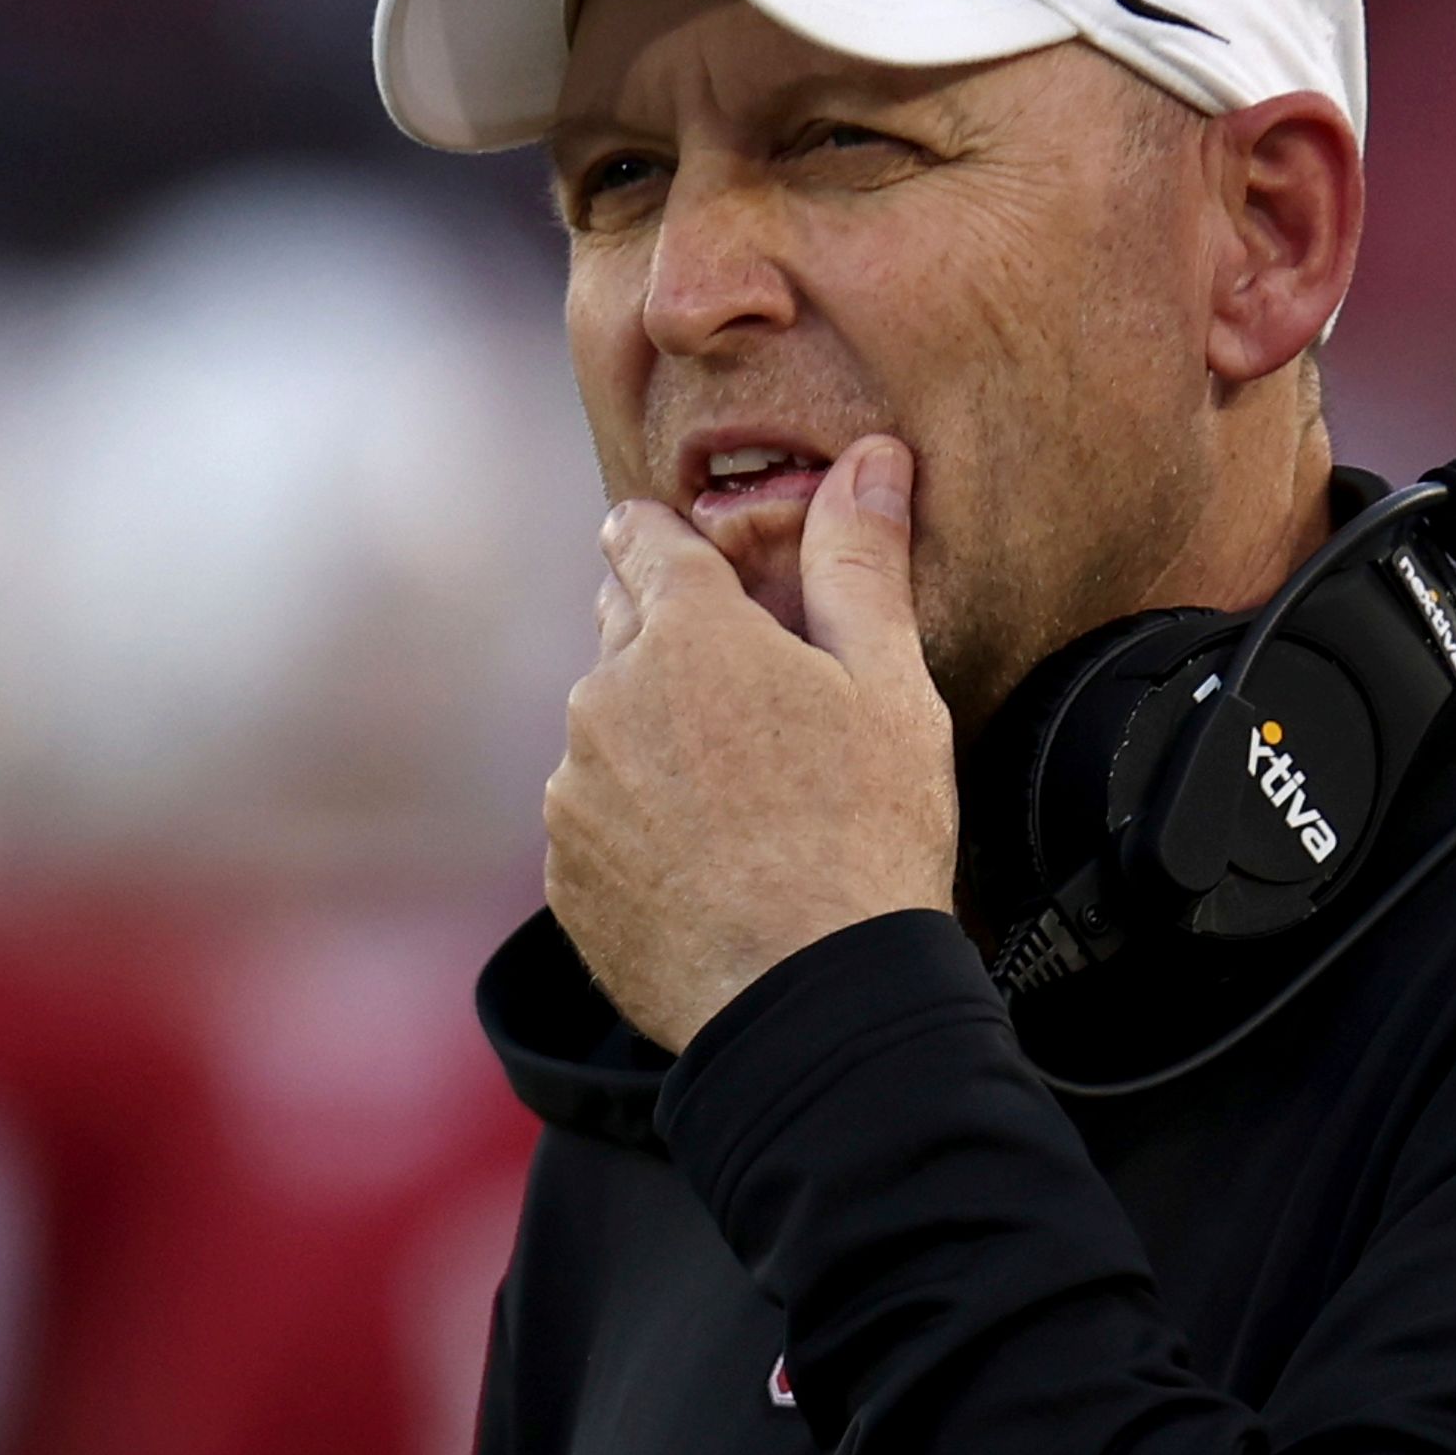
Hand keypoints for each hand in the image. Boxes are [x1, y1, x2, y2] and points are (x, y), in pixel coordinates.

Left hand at [544, 434, 957, 1049]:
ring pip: (605, 734)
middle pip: (621, 633)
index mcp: (685, 633)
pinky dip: (636, 827)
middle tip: (747, 694)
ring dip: (652, 742)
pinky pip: (595, 822)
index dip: (668, 539)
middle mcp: (604, 698)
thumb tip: (870, 457)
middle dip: (671, 642)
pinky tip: (705, 864)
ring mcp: (573, 792)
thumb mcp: (890, 686)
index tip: (687, 554)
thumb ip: (862, 561)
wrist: (810, 997)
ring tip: (737, 800)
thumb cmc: (865, 834)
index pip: (643, 540)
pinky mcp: (564, 876)